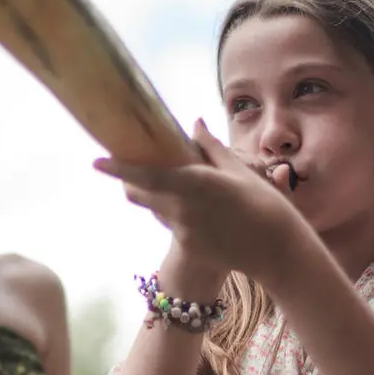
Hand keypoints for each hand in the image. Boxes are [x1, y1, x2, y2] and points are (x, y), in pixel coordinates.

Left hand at [95, 119, 302, 281]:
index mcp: (195, 184)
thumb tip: (195, 123)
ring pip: (155, 210)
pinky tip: (199, 210)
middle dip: (130, 181)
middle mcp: (182, 209)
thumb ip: (211, 148)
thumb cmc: (264, 204)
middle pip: (138, 195)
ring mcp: (183, 232)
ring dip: (155, 197)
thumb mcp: (239, 171)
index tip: (97, 162)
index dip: (119, 170)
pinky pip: (171, 226)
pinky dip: (175, 214)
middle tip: (132, 166)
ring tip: (175, 184)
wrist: (277, 251)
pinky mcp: (188, 247)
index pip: (146, 176)